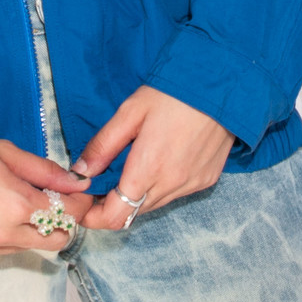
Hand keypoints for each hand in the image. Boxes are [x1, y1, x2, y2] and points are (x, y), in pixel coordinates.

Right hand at [0, 140, 91, 264]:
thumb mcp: (6, 153)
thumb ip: (44, 171)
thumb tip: (77, 182)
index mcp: (18, 204)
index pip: (68, 214)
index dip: (80, 204)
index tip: (81, 196)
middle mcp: (4, 234)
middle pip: (55, 240)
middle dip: (60, 223)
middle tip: (49, 203)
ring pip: (24, 247)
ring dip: (26, 230)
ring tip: (5, 204)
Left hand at [74, 86, 233, 230]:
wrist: (221, 84)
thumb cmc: (172, 93)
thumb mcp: (130, 112)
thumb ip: (103, 146)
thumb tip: (79, 173)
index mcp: (148, 169)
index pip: (115, 217)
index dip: (93, 216)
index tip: (81, 203)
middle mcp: (171, 185)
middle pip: (132, 213)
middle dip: (112, 204)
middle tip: (100, 181)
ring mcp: (192, 185)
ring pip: (154, 204)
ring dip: (136, 196)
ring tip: (130, 167)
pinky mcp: (206, 180)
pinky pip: (175, 194)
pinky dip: (160, 186)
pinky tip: (160, 160)